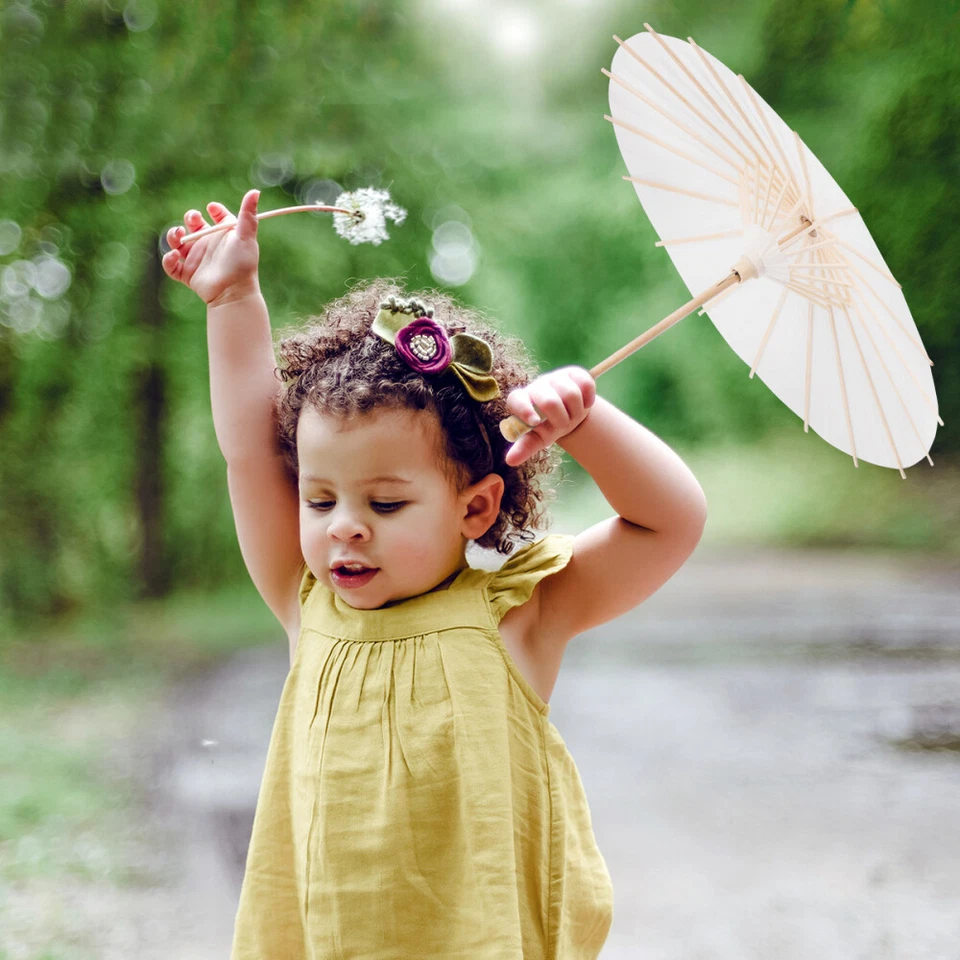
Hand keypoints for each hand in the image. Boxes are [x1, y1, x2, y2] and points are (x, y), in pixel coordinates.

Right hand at [161, 189, 260, 304]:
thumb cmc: (242, 264)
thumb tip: (255, 191)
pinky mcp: (187, 274)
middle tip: (193, 220)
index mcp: (223, 236)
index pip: (218, 217)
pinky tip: (176, 256)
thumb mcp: (245, 237)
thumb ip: (248, 215)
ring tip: (179, 235)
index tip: (212, 208)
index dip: (215, 210)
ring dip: (173, 236)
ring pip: (178, 243)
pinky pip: (171, 265)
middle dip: (190, 219)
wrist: (234, 292)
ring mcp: (197, 259)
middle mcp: (209, 245)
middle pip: (194, 226)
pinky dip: (168, 260)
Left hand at [503, 365, 596, 466]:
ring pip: (571, 394)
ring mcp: (555, 377)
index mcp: (522, 400)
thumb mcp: (537, 438)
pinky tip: (585, 403)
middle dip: (561, 420)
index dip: (525, 410)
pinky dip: (588, 399)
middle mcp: (537, 386)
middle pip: (550, 402)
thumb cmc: (547, 427)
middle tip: (563, 425)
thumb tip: (510, 461)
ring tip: (573, 415)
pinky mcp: (574, 373)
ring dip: (576, 412)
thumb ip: (524, 447)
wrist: (568, 414)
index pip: (517, 400)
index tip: (535, 423)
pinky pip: (586, 384)